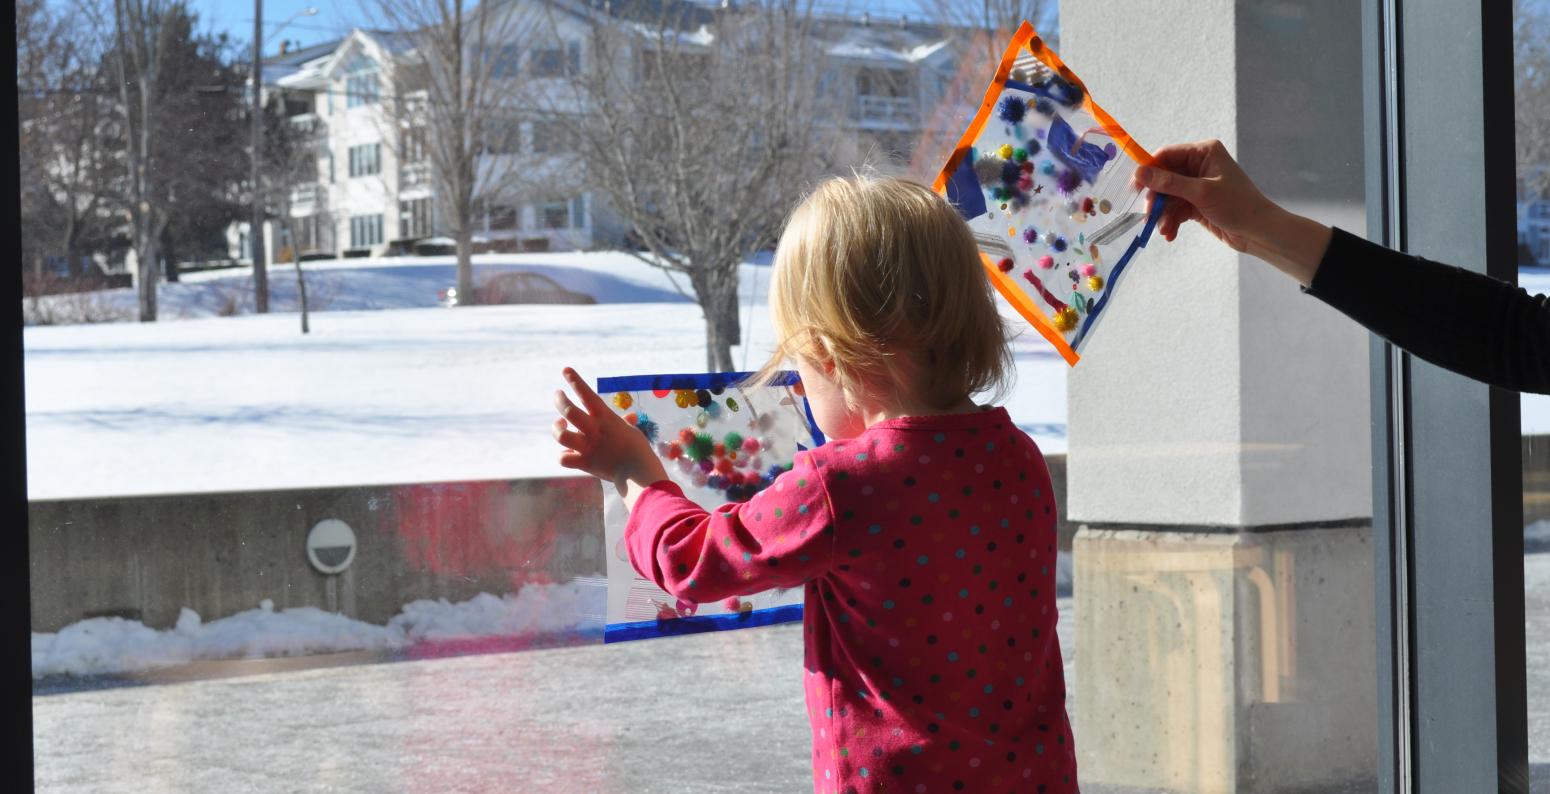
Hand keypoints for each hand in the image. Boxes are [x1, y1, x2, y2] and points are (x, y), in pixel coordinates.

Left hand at [552, 367, 667, 496]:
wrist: (637, 472)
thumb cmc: (638, 449)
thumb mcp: (632, 431)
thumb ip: (624, 423)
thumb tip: (630, 418)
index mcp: (605, 418)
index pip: (587, 394)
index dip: (575, 381)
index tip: (565, 370)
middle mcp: (593, 430)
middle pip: (568, 410)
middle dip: (560, 399)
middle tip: (558, 394)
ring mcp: (587, 446)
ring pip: (561, 434)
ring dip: (556, 428)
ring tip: (560, 425)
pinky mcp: (584, 463)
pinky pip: (563, 458)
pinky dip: (564, 454)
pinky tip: (568, 452)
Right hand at [1132, 139, 1274, 249]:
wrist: (1258, 232)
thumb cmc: (1237, 205)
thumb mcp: (1201, 193)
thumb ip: (1169, 183)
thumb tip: (1139, 172)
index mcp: (1203, 152)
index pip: (1167, 155)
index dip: (1149, 171)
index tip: (1135, 188)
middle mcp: (1199, 165)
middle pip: (1164, 178)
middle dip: (1157, 199)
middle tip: (1149, 216)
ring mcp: (1197, 185)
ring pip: (1168, 197)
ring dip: (1163, 214)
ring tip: (1163, 230)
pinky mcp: (1196, 203)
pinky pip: (1175, 209)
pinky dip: (1171, 221)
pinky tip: (1170, 234)